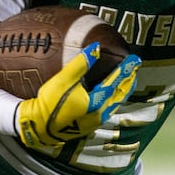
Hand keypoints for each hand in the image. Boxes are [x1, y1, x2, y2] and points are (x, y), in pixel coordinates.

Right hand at [15, 44, 140, 148]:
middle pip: (120, 94)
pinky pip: (109, 110)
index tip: (135, 58)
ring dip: (123, 91)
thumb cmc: (49, 102)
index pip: (116, 81)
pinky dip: (114, 100)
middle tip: (136, 68)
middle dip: (129, 80)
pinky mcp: (89, 126)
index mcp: (96, 101)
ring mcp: (95, 121)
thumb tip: (96, 48)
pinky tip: (112, 96)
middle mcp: (100, 113)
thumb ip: (81, 64)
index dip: (126, 69)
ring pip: (115, 104)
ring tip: (128, 81)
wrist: (38, 127)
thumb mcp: (63, 79)